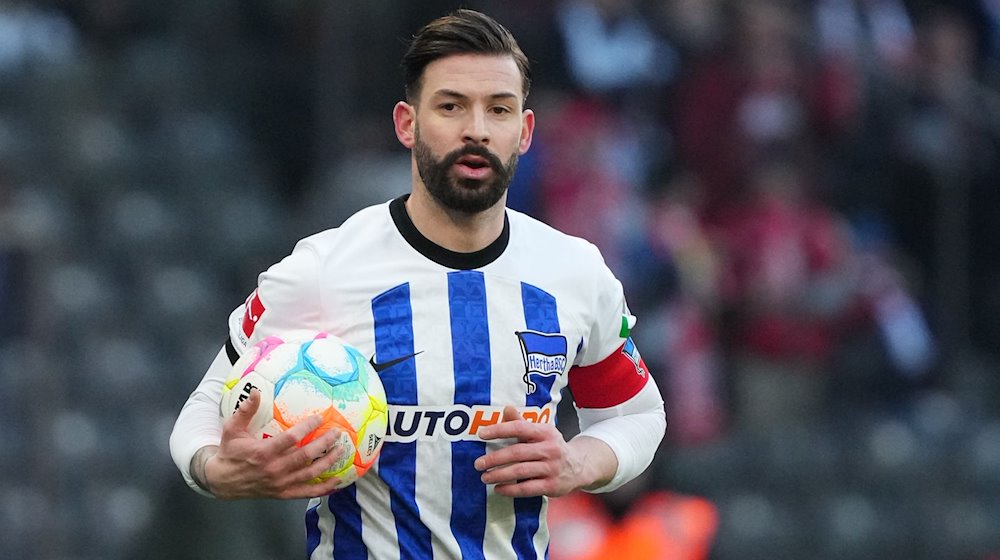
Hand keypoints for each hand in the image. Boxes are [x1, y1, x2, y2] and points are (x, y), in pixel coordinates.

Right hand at [199, 389, 347, 499]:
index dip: (307, 427)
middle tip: (337, 433)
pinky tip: (337, 480)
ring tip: (341, 451)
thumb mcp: (232, 429)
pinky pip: (307, 492)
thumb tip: (257, 391)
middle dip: (324, 444)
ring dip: (328, 462)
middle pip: (306, 456)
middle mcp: (274, 469)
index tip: (320, 418)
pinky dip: (324, 488)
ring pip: (310, 474)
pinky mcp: (283, 494)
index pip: (291, 439)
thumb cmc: (230, 452)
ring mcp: (280, 484)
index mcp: (263, 453)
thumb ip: (245, 411)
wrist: (221, 481)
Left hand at [474, 405, 595, 497]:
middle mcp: (550, 449)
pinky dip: (511, 489)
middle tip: (478, 463)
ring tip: (485, 477)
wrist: (579, 466)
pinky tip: (499, 488)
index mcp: (545, 432)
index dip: (500, 430)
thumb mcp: (541, 432)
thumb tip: (506, 409)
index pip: (520, 428)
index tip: (482, 434)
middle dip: (495, 458)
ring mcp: (552, 468)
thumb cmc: (552, 446)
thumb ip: (522, 423)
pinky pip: (527, 488)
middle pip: (517, 452)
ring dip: (499, 475)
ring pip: (521, 471)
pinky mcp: (551, 486)